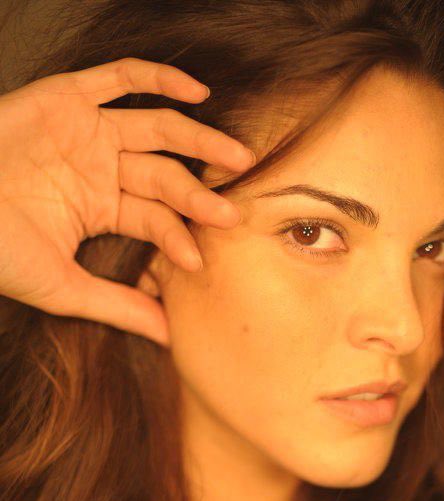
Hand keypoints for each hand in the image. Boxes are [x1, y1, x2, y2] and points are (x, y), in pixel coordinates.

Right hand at [0, 57, 254, 343]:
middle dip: (198, 193)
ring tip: (236, 157)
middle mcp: (101, 167)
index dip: (176, 236)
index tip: (195, 262)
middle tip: (231, 212)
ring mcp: (87, 131)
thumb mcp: (64, 287)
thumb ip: (118, 305)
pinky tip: (198, 93)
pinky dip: (159, 78)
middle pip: (165, 174)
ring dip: (198, 140)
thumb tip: (169, 336)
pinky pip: (120, 78)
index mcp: (101, 208)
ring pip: (156, 128)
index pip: (154, 218)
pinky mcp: (68, 97)